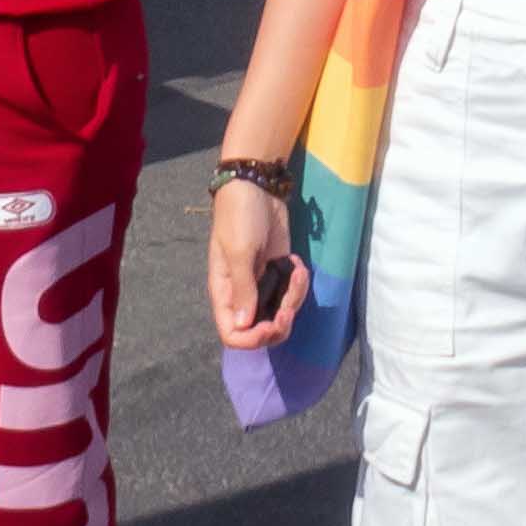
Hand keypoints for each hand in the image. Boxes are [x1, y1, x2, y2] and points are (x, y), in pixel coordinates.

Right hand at [207, 174, 307, 349]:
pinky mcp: (280, 271)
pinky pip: (292, 293)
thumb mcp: (239, 251)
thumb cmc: (240, 217)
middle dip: (280, 323)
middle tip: (290, 304)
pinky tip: (298, 264)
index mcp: (225, 293)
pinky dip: (300, 285)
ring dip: (295, 298)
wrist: (257, 187)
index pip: (232, 334)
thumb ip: (243, 289)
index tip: (272, 323)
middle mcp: (243, 294)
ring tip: (298, 271)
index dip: (253, 339)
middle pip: (261, 331)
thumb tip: (242, 326)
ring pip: (282, 313)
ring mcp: (263, 283)